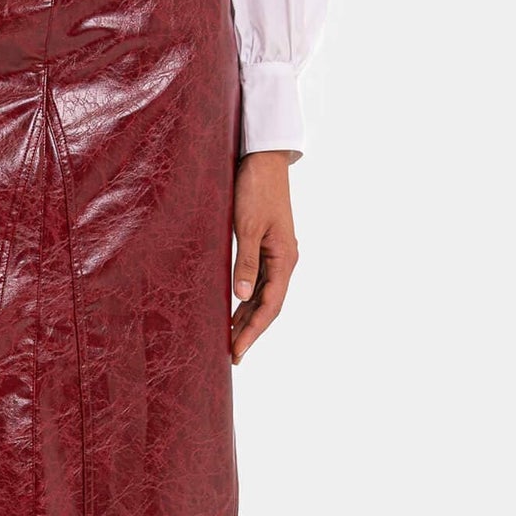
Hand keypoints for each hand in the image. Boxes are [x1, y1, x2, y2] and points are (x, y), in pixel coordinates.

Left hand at [230, 150, 298, 364]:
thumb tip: (242, 296)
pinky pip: (258, 282)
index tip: (236, 351)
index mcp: (284, 258)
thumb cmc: (255, 188)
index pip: (270, 306)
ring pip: (263, 297)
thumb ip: (245, 262)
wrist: (263, 159)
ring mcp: (276, 255)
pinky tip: (234, 312)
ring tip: (231, 341)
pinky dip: (247, 301)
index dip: (253, 332)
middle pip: (268, 307)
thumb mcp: (247, 226)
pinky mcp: (266, 248)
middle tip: (232, 356)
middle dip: (251, 332)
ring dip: (248, 319)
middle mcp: (284, 261)